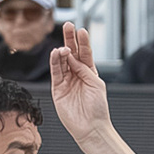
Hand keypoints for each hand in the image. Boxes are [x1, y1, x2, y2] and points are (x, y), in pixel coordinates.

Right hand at [48, 22, 111, 140]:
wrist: (91, 127)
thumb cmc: (98, 108)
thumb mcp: (95, 83)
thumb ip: (84, 69)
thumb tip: (72, 56)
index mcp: (89, 73)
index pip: (85, 53)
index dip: (83, 42)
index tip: (81, 30)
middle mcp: (77, 75)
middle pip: (72, 53)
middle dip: (69, 39)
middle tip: (68, 25)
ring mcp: (67, 81)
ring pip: (62, 62)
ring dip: (62, 52)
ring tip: (63, 47)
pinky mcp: (58, 90)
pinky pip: (55, 73)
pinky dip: (55, 63)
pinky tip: (56, 54)